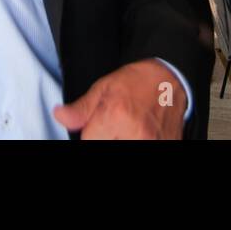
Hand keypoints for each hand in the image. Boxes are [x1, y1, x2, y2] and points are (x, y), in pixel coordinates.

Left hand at [53, 60, 185, 138]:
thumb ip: (81, 108)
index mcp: (114, 116)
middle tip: (113, 128)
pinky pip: (143, 150)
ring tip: (126, 130)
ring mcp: (151, 144)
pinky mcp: (165, 147)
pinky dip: (136, 142)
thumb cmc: (137, 82)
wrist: (169, 80)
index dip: (89, 135)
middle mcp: (134, 134)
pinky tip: (138, 134)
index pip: (87, 142)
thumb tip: (60, 116)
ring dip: (121, 140)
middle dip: (104, 139)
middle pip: (104, 146)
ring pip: (123, 148)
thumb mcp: (103, 88)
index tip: (95, 128)